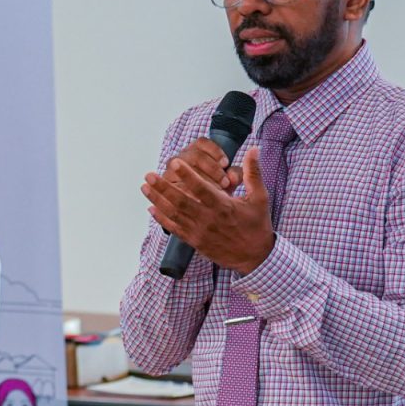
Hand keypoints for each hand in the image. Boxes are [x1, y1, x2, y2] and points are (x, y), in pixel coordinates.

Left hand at [141, 146, 276, 274]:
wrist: (255, 256)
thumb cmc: (257, 224)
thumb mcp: (259, 197)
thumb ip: (253, 173)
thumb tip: (253, 149)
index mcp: (224, 206)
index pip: (201, 188)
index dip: (187, 175)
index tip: (174, 162)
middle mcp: (209, 219)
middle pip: (181, 201)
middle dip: (163, 187)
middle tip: (148, 175)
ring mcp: (199, 232)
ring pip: (174, 214)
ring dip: (157, 200)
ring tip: (144, 187)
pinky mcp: (195, 242)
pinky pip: (174, 229)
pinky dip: (162, 219)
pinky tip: (151, 208)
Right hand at [166, 137, 237, 194]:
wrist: (200, 209)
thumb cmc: (215, 190)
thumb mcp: (228, 182)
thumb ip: (234, 177)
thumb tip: (233, 178)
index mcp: (194, 151)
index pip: (202, 143)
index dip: (214, 151)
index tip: (225, 163)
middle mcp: (181, 158)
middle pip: (195, 155)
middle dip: (212, 168)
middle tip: (224, 183)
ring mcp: (171, 171)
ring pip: (184, 168)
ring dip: (202, 180)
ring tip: (214, 191)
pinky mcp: (166, 185)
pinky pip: (176, 185)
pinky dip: (190, 190)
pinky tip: (201, 198)